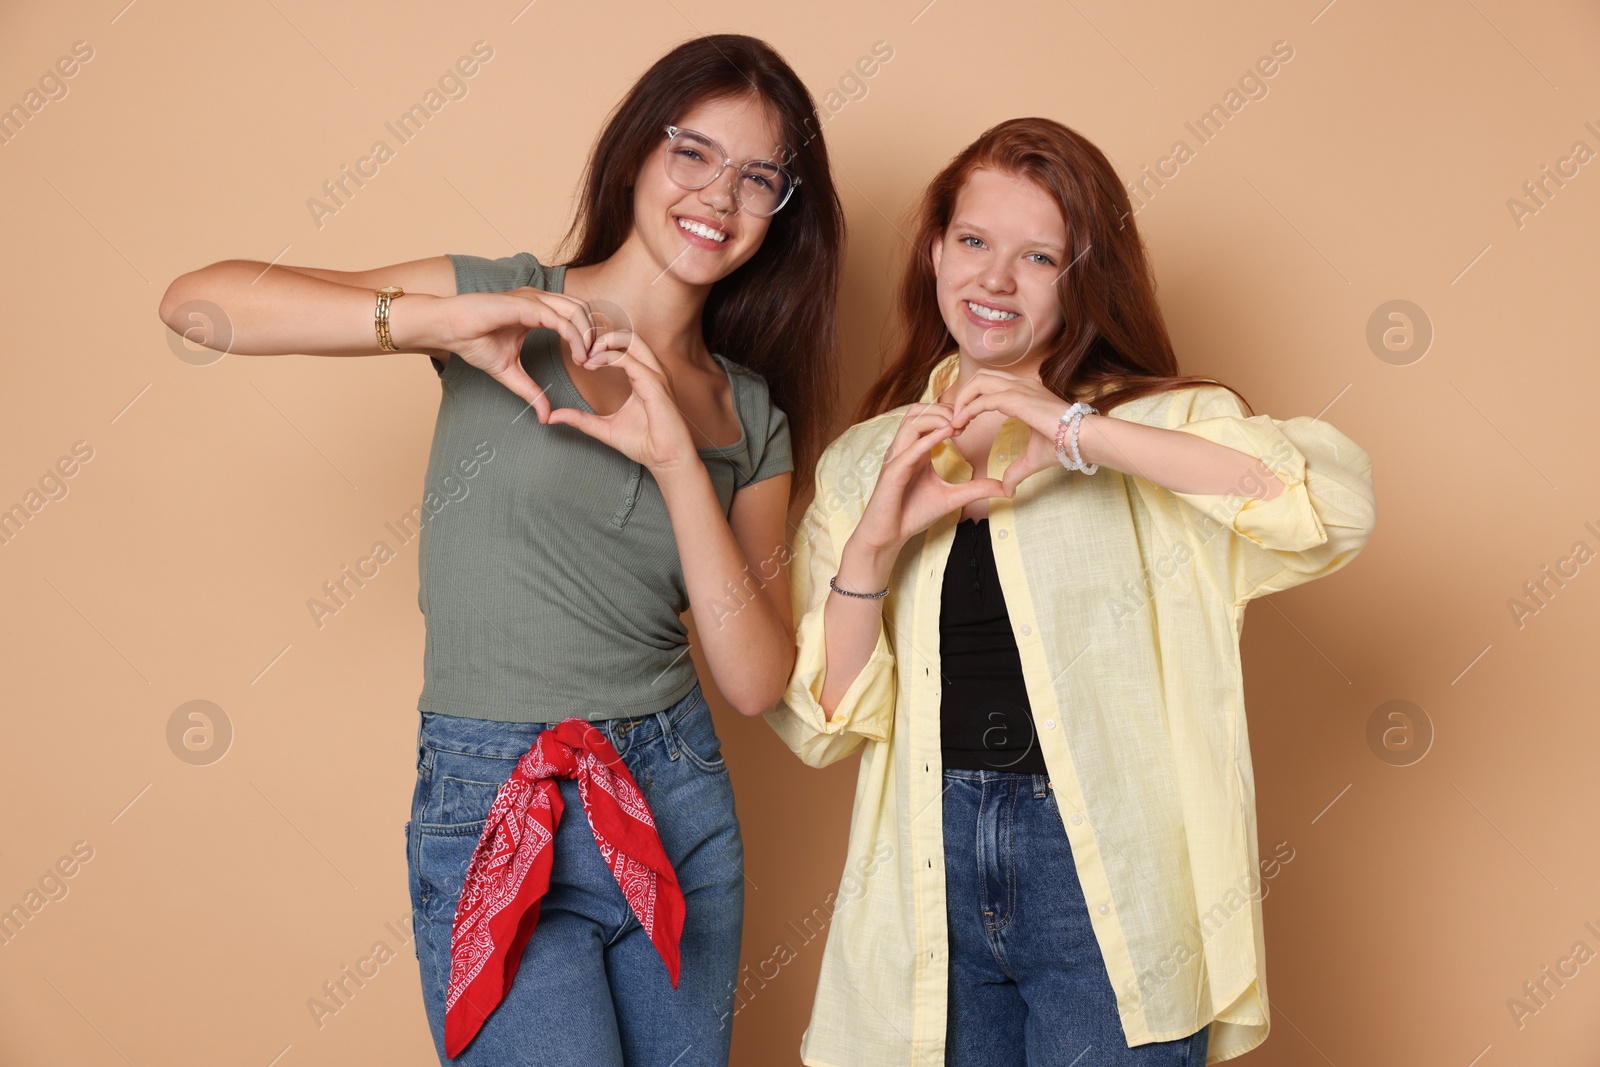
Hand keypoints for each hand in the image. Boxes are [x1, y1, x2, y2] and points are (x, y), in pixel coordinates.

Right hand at [432, 288, 598, 422]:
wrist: (448, 329)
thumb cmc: (473, 342)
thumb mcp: (510, 373)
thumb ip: (530, 391)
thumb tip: (545, 416)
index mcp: (540, 310)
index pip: (578, 317)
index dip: (592, 339)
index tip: (597, 365)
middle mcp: (540, 300)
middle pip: (584, 312)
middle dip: (598, 337)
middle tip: (603, 364)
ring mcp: (534, 299)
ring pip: (577, 312)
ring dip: (590, 338)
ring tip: (592, 363)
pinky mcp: (525, 304)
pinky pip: (560, 319)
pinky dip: (576, 337)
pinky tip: (581, 357)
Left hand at [546, 329, 698, 472]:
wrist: (665, 460)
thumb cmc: (644, 444)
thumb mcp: (603, 428)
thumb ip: (580, 419)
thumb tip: (553, 417)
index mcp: (644, 377)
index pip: (625, 346)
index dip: (600, 346)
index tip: (579, 359)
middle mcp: (653, 371)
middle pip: (630, 335)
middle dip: (602, 337)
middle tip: (580, 350)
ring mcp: (656, 376)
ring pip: (632, 340)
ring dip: (605, 342)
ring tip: (586, 355)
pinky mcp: (655, 385)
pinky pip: (630, 361)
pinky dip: (609, 357)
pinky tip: (592, 364)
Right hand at [850, 403, 1010, 558]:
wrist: (889, 535)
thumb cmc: (913, 513)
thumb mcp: (952, 497)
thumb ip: (976, 489)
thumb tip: (1005, 489)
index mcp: (915, 450)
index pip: (928, 417)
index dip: (949, 413)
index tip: (970, 422)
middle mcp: (904, 449)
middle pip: (918, 411)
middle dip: (943, 410)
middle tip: (965, 420)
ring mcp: (896, 458)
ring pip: (911, 422)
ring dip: (935, 419)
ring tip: (957, 426)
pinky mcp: (893, 472)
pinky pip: (909, 449)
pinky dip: (928, 439)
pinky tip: (948, 435)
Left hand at [946, 369, 1074, 491]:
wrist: (1082, 438)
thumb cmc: (1065, 445)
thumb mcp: (1033, 458)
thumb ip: (1016, 471)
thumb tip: (1007, 489)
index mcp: (1026, 391)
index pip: (991, 384)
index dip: (973, 400)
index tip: (963, 422)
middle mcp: (1021, 384)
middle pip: (980, 377)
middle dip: (963, 396)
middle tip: (955, 422)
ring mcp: (1019, 388)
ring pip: (978, 383)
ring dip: (961, 401)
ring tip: (954, 424)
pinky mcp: (1016, 399)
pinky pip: (982, 400)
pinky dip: (966, 411)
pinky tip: (960, 426)